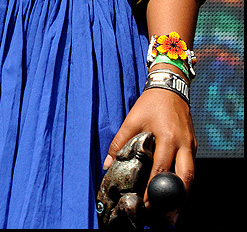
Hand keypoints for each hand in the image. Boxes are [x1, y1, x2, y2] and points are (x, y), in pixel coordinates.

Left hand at [103, 88, 195, 214]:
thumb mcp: (131, 120)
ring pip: (191, 176)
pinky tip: (175, 191)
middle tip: (163, 215)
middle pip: (185, 178)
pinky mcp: (193, 146)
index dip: (153, 189)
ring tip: (171, 211)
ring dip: (182, 194)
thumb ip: (119, 143)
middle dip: (174, 199)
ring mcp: (191, 145)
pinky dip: (184, 182)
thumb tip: (108, 165)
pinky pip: (190, 168)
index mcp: (167, 138)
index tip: (146, 204)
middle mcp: (183, 144)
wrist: (170, 87)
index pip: (161, 170)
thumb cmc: (150, 103)